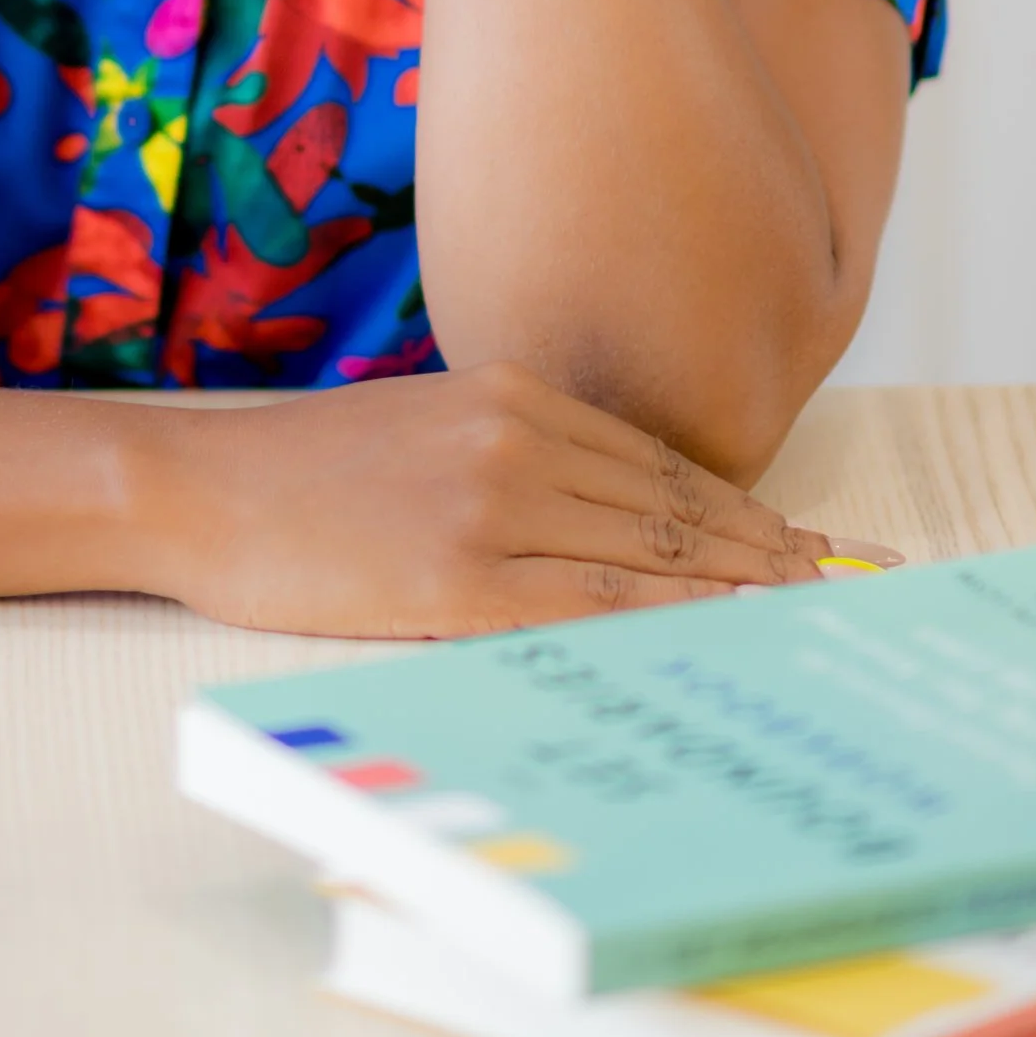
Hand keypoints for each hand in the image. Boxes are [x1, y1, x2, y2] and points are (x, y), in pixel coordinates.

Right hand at [133, 361, 896, 638]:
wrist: (200, 490)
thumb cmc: (302, 475)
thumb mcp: (423, 430)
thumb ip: (511, 450)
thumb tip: (604, 507)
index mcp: (508, 392)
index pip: (655, 458)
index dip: (737, 505)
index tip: (798, 538)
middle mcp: (512, 435)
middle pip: (669, 502)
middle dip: (761, 548)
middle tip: (834, 583)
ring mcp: (487, 504)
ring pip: (645, 552)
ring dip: (734, 588)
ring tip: (798, 616)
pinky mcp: (455, 575)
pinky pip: (584, 603)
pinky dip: (660, 623)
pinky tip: (708, 644)